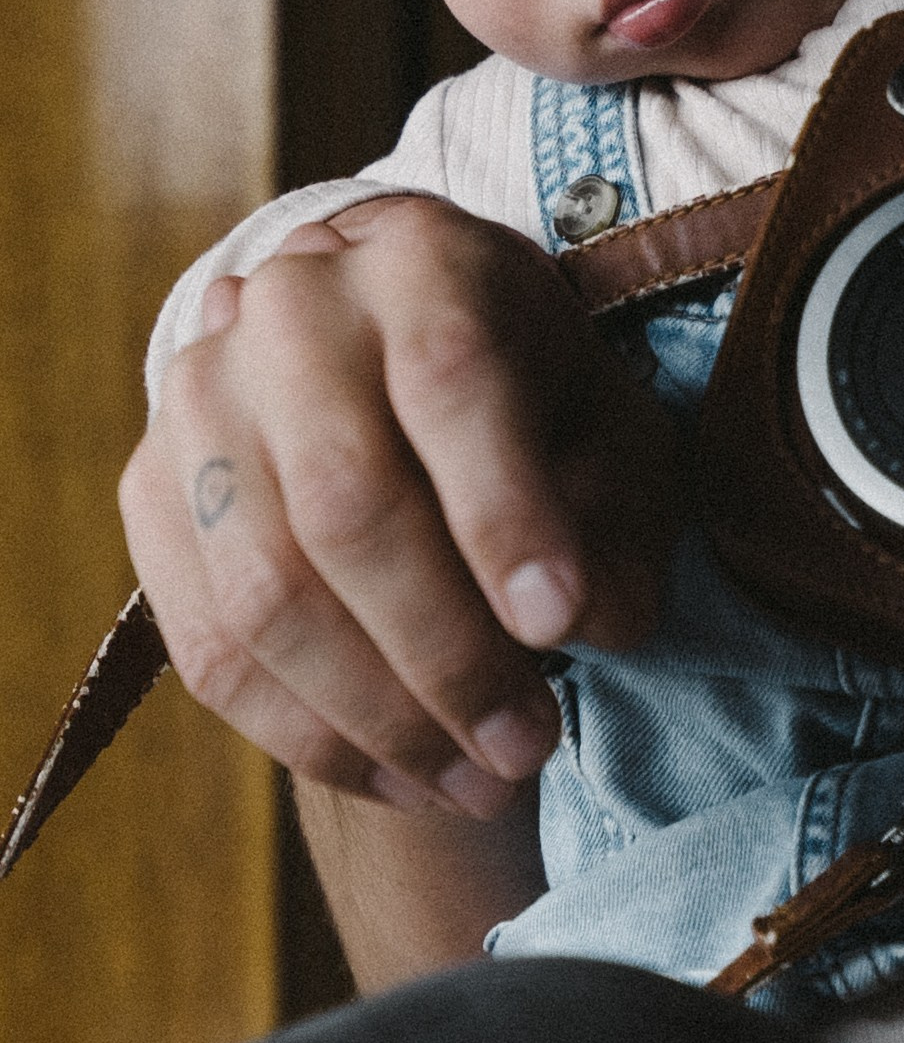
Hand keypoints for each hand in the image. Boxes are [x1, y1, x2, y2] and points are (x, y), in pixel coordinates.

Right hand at [121, 195, 682, 819]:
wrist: (390, 351)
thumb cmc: (530, 394)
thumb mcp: (609, 421)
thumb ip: (615, 508)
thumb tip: (591, 621)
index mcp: (418, 258)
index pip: (449, 380)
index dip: (504, 513)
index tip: (562, 627)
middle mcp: (289, 308)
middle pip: (345, 502)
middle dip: (446, 653)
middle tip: (529, 745)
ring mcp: (198, 399)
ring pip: (266, 594)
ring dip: (381, 718)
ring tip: (483, 783)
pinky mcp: (150, 491)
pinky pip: (211, 649)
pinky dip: (313, 737)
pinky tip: (405, 778)